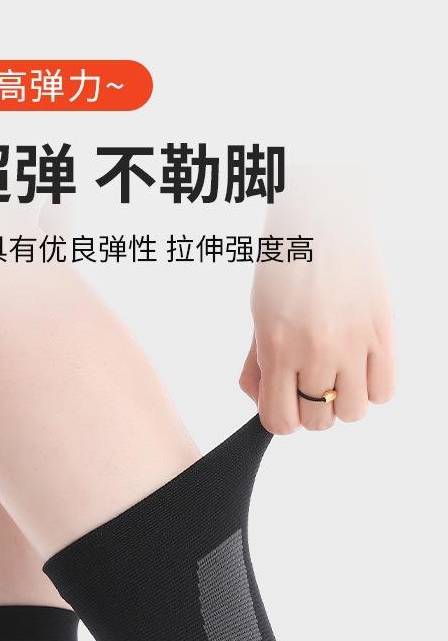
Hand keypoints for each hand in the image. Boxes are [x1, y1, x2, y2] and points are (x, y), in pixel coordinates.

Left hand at [240, 212, 394, 434]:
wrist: (326, 218)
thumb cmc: (287, 265)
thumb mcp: (258, 316)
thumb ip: (256, 365)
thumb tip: (262, 403)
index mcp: (275, 347)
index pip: (279, 421)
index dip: (283, 418)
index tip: (287, 402)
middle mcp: (313, 350)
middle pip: (317, 422)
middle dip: (313, 410)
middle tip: (312, 383)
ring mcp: (351, 343)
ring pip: (352, 413)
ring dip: (344, 401)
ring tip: (339, 374)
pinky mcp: (381, 333)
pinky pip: (383, 391)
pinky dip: (372, 388)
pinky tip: (361, 367)